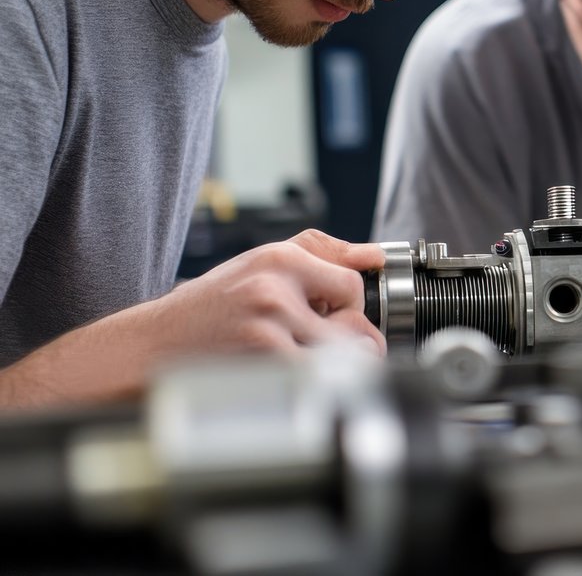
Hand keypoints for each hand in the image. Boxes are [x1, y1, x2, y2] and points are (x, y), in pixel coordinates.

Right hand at [152, 229, 386, 355]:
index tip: (332, 318)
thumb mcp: (260, 264)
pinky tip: (282, 376)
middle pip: (354, 322)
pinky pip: (316, 378)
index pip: (352, 283)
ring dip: (332, 365)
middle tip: (316, 344)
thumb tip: (374, 256)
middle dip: (346, 340)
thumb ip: (321, 252)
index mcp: (280, 259)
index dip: (349, 307)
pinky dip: (311, 383)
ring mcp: (269, 327)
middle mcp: (277, 289)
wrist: (152, 344)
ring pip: (342, 355)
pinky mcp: (260, 362)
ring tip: (299, 360)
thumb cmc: (210, 307)